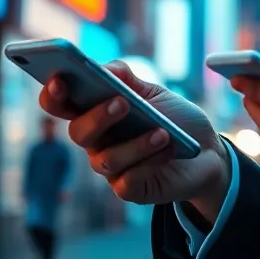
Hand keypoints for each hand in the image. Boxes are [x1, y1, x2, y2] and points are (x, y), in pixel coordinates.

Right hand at [39, 60, 230, 220]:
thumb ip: (125, 78)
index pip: (60, 104)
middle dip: (98, 118)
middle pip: (78, 133)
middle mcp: (96, 141)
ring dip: (136, 144)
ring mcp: (110, 167)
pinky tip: (168, 149)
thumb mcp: (152, 92)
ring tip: (162, 132)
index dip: (53, 94)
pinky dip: (149, 163)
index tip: (60, 79)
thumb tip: (103, 69)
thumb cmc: (173, 118)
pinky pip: (127, 180)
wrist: (207, 151)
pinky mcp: (128, 189)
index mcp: (94, 112)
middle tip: (123, 103)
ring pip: (106, 159)